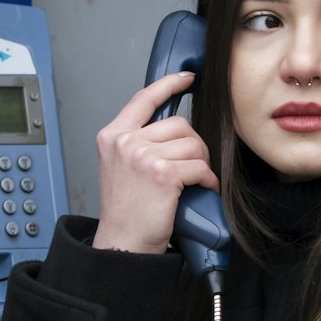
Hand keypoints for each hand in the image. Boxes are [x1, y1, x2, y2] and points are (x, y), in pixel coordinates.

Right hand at [92, 72, 220, 254]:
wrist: (123, 243)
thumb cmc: (126, 212)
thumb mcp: (120, 167)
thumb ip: (137, 143)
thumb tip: (171, 129)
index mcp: (112, 136)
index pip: (144, 98)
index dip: (169, 85)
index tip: (187, 78)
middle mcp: (125, 142)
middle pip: (179, 124)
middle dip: (193, 146)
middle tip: (190, 168)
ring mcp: (142, 156)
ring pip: (192, 145)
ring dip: (200, 164)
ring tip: (192, 182)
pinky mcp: (162, 173)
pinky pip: (200, 166)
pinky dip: (207, 180)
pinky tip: (201, 190)